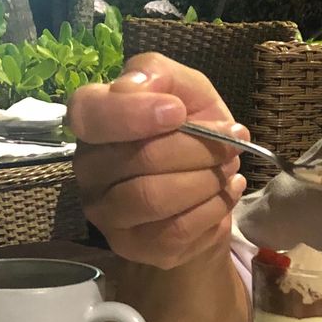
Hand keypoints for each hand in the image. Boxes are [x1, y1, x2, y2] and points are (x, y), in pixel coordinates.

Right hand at [68, 52, 249, 269]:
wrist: (209, 191)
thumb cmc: (191, 133)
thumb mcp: (187, 90)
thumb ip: (161, 75)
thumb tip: (138, 86)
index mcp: (93, 122)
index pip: (88, 113)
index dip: (133, 113)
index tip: (178, 112)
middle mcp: (89, 169)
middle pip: (139, 159)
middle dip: (198, 149)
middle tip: (233, 143)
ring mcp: (107, 213)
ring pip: (154, 198)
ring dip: (205, 182)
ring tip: (228, 170)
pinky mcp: (133, 246)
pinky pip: (175, 231)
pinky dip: (212, 210)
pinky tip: (225, 194)